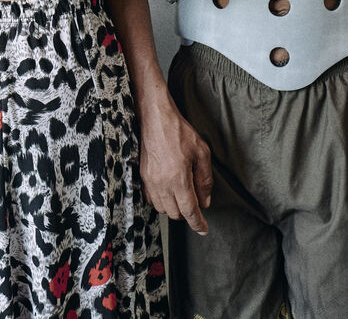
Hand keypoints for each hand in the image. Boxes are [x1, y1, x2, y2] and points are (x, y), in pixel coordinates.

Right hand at [139, 99, 212, 234]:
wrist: (155, 118)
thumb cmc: (179, 132)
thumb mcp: (202, 153)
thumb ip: (205, 180)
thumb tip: (205, 201)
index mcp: (178, 179)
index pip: (189, 211)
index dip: (198, 224)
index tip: (203, 229)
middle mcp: (162, 184)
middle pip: (175, 214)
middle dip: (187, 214)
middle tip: (196, 202)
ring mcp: (150, 181)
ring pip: (162, 208)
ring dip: (174, 208)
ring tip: (182, 195)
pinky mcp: (142, 176)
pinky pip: (151, 199)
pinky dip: (161, 201)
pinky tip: (168, 191)